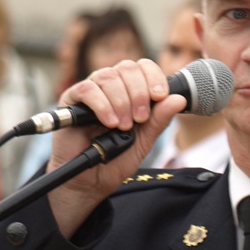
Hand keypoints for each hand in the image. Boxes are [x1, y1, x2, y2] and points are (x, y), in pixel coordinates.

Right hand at [47, 58, 186, 235]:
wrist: (91, 181)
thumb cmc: (116, 159)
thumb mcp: (144, 140)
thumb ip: (160, 120)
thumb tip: (179, 99)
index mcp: (131, 91)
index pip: (144, 67)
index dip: (154, 77)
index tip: (159, 96)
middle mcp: (112, 86)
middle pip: (127, 67)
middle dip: (139, 92)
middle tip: (140, 119)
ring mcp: (91, 91)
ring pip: (108, 76)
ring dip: (121, 101)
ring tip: (123, 126)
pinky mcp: (71, 100)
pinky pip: (87, 89)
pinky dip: (102, 105)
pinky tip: (109, 123)